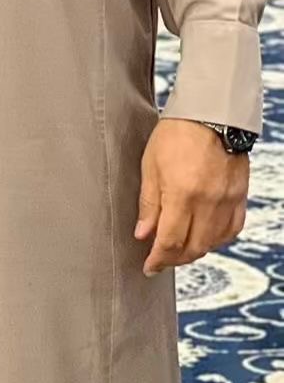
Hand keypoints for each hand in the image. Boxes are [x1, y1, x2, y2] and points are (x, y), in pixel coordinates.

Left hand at [135, 119, 248, 275]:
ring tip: (178, 250)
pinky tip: (204, 237)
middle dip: (174, 259)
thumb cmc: (176, 134)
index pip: (170, 241)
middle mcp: (208, 203)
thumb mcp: (151, 165)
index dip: (158, 258)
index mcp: (182, 194)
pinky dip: (216, 240)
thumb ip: (149, 204)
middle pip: (193, 247)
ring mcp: (228, 201)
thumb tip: (143, 234)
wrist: (211, 115)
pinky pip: (231, 229)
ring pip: (213, 242)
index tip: (149, 267)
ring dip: (194, 252)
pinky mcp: (240, 197)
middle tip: (160, 261)